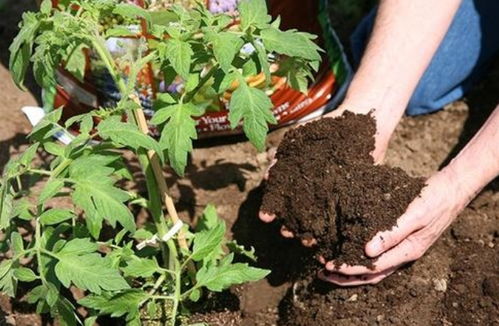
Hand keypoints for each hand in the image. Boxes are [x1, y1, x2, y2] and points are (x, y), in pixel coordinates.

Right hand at [259, 107, 389, 242]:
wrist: (361, 122)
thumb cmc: (327, 130)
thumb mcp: (300, 140)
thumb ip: (282, 157)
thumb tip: (267, 177)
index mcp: (297, 180)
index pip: (280, 200)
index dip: (271, 210)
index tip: (266, 217)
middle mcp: (312, 192)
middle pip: (298, 216)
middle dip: (291, 227)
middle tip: (287, 233)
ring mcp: (332, 197)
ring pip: (318, 221)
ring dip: (311, 233)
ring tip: (308, 241)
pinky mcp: (352, 199)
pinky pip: (342, 218)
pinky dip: (336, 230)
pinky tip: (331, 239)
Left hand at [319, 168, 469, 285]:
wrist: (451, 189)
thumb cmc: (434, 200)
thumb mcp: (414, 215)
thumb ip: (392, 233)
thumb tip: (367, 252)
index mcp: (407, 251)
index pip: (373, 268)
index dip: (349, 269)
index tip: (329, 265)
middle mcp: (403, 254)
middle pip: (371, 274)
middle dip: (346, 276)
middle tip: (322, 271)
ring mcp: (402, 248)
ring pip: (373, 267)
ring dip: (351, 269)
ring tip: (330, 266)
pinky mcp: (399, 238)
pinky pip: (378, 254)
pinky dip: (360, 256)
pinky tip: (347, 249)